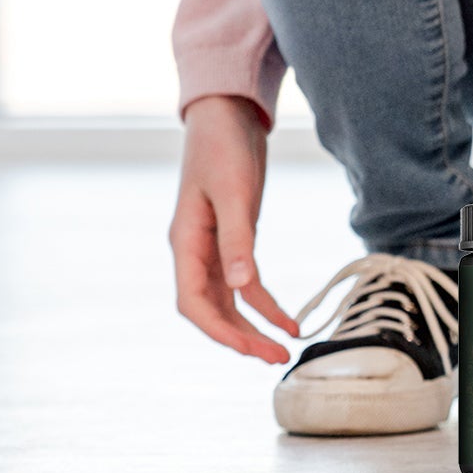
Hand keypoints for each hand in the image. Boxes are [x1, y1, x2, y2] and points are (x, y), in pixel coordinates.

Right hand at [169, 94, 300, 362]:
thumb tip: (242, 287)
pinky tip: (288, 318)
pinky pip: (246, 281)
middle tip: (275, 359)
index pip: (194, 302)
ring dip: (254, 325)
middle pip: (212, 309)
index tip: (249, 350)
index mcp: (184, 242)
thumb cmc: (224, 146)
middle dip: (241, 338)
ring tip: (286, 348)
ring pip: (230, 300)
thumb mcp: (233, 191)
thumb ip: (237, 239)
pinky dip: (264, 301)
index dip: (219, 331)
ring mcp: (214, 246)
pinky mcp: (235, 237)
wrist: (228, 113)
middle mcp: (194, 251)